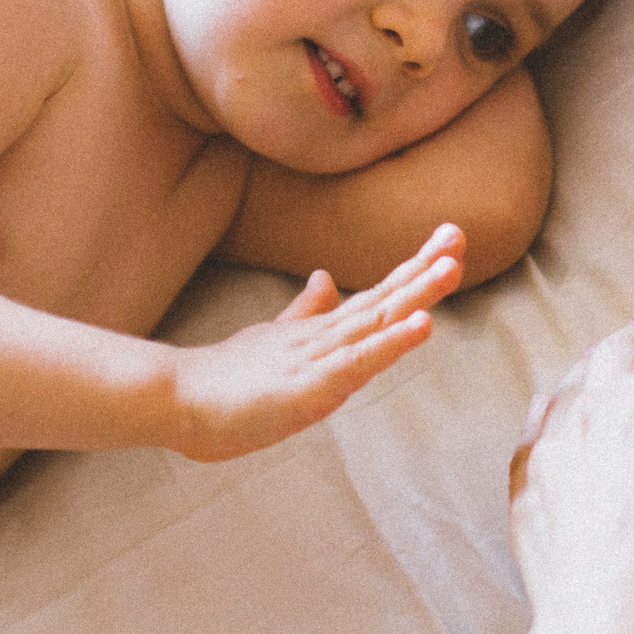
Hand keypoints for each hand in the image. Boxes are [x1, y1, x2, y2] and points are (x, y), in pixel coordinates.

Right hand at [171, 225, 464, 460]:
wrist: (175, 399)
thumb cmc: (223, 380)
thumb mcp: (274, 343)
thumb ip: (305, 314)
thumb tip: (328, 279)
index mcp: (320, 333)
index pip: (376, 297)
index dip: (412, 271)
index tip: (447, 243)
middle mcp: (324, 338)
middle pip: (383, 299)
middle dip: (424, 269)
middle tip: (458, 235)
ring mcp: (318, 358)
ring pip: (377, 322)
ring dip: (417, 294)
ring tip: (450, 267)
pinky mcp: (311, 386)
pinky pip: (359, 361)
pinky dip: (393, 342)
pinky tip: (423, 325)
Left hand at [507, 249, 633, 633]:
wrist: (626, 614)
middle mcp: (602, 392)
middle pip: (624, 343)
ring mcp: (559, 441)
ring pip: (578, 381)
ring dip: (603, 372)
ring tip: (623, 381)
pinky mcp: (533, 489)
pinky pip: (540, 435)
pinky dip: (560, 422)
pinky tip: (570, 434)